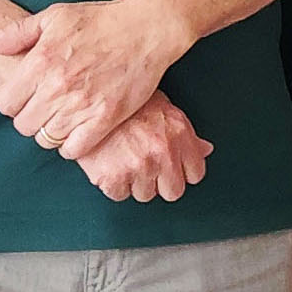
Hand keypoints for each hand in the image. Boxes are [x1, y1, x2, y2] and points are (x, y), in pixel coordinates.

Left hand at [0, 0, 195, 159]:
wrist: (146, 28)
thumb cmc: (100, 20)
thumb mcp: (54, 16)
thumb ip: (16, 33)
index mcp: (40, 61)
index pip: (5, 102)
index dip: (12, 102)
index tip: (25, 97)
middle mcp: (57, 86)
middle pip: (23, 125)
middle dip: (30, 119)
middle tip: (44, 109)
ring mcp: (82, 104)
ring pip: (46, 139)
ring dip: (50, 132)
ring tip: (61, 119)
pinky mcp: (105, 118)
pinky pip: (74, 149)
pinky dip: (71, 146)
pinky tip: (77, 132)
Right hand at [73, 95, 210, 201]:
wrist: (86, 96)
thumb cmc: (123, 99)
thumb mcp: (162, 107)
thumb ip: (184, 133)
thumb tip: (205, 149)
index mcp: (178, 134)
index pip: (195, 173)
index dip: (182, 171)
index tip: (172, 167)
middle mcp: (162, 152)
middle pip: (173, 191)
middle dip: (160, 181)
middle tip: (145, 164)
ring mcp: (138, 167)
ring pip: (145, 194)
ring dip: (135, 181)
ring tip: (123, 158)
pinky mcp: (112, 177)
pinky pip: (119, 194)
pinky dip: (112, 183)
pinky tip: (108, 162)